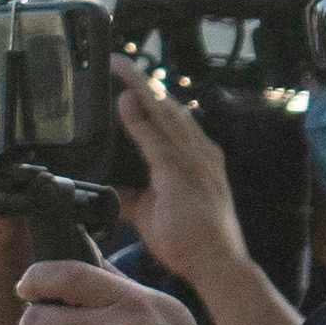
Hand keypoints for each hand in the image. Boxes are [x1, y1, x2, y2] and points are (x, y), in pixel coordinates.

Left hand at [109, 59, 242, 294]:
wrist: (216, 263)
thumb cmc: (191, 239)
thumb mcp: (153, 212)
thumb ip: (132, 195)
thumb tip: (109, 189)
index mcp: (194, 157)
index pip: (168, 118)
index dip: (148, 96)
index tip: (129, 79)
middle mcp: (197, 152)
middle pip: (166, 106)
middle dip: (142, 82)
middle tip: (118, 61)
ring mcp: (193, 161)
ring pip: (164, 114)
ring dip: (140, 89)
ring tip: (119, 68)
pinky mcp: (183, 175)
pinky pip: (158, 140)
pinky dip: (140, 121)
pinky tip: (125, 103)